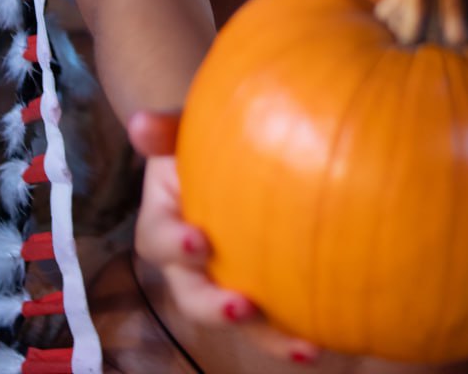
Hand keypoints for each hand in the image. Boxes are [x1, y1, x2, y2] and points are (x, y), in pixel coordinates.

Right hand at [128, 110, 319, 361]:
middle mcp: (187, 264)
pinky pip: (273, 317)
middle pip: (192, 296)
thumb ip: (166, 128)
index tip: (198, 241)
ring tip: (304, 346)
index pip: (158, 238)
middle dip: (214, 308)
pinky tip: (327, 337)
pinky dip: (296, 331)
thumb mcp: (183, 128)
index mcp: (163, 223)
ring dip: (268, 337)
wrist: (230, 149)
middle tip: (242, 306)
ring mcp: (222, 280)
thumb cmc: (201, 139)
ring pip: (237, 319)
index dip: (173, 245)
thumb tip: (139, 122)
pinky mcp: (257, 289)